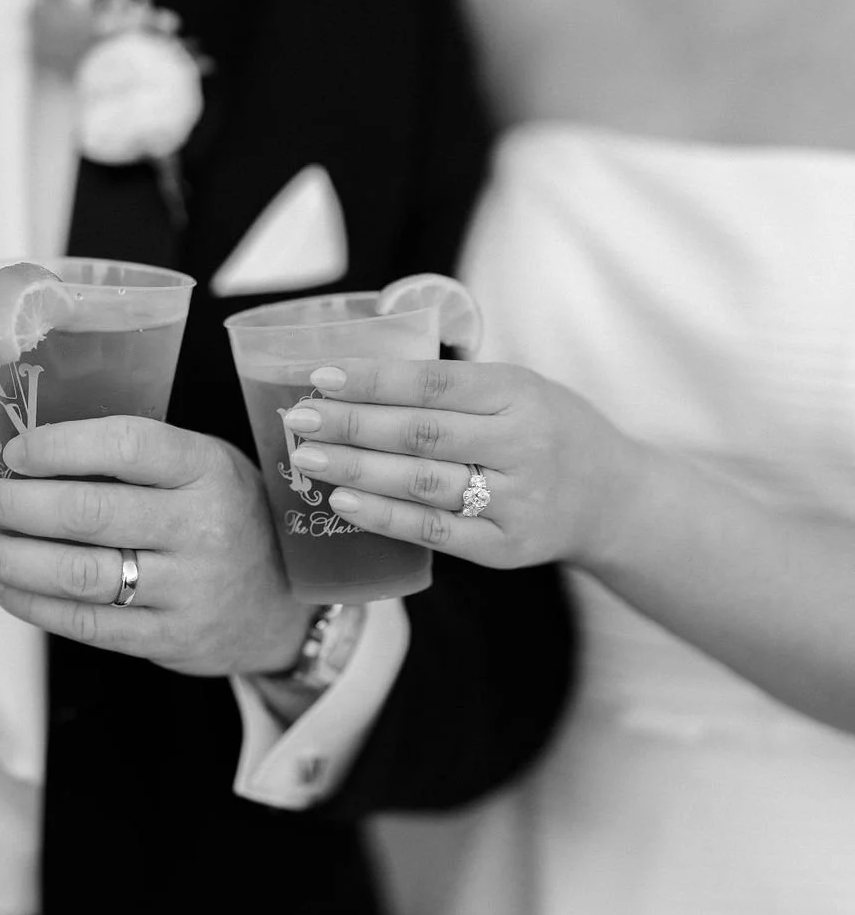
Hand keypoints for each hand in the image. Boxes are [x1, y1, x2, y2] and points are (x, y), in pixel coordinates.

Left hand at [0, 418, 310, 676]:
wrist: (284, 603)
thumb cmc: (228, 518)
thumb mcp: (206, 468)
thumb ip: (138, 458)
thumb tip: (34, 453)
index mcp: (209, 469)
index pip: (126, 445)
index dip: (60, 445)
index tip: (15, 452)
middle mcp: (202, 526)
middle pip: (89, 512)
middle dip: (17, 505)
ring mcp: (187, 588)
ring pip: (79, 574)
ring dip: (12, 558)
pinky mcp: (169, 638)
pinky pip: (85, 624)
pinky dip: (32, 604)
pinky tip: (6, 585)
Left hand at [282, 360, 645, 570]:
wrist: (615, 500)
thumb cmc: (550, 430)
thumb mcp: (521, 386)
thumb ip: (457, 381)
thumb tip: (363, 366)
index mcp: (519, 392)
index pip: (436, 382)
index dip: (375, 379)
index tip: (322, 376)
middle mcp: (522, 444)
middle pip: (422, 432)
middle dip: (353, 424)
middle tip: (299, 418)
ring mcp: (517, 500)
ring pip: (423, 483)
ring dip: (358, 469)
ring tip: (309, 458)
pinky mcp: (506, 548)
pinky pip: (436, 532)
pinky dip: (385, 517)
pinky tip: (345, 501)